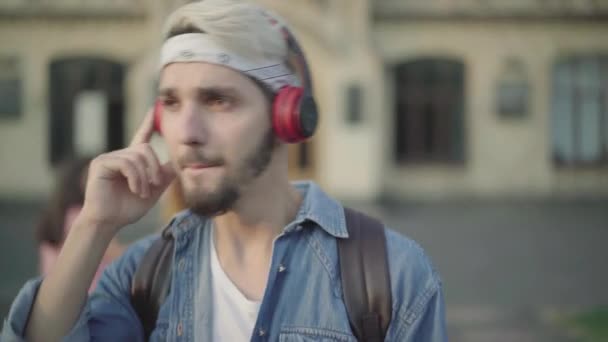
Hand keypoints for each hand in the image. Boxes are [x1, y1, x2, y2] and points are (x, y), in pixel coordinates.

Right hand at [80, 108, 175, 234]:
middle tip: (155, 185)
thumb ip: (164, 175)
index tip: (155, 108)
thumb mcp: (153, 191)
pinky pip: (126, 163)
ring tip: (142, 192)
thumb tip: (178, 162)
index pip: (141, 137)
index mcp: (131, 161)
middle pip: (145, 149)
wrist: (109, 223)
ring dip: (145, 177)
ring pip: (137, 157)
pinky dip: (135, 178)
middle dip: (154, 168)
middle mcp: (120, 156)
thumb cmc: (127, 209)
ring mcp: (109, 158)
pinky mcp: (101, 163)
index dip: (148, 123)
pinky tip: (135, 189)